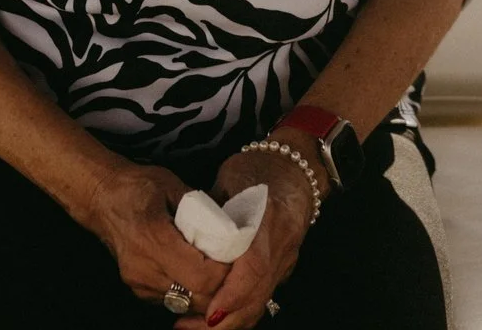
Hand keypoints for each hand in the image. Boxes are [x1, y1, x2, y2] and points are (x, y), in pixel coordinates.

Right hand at [72, 161, 227, 315]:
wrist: (102, 199)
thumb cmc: (139, 187)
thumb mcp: (175, 187)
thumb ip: (204, 211)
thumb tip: (233, 230)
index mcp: (153, 239)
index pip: (201, 276)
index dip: (225, 271)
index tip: (237, 255)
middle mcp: (144, 268)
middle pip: (197, 296)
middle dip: (221, 284)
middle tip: (233, 262)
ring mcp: (138, 282)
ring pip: (186, 302)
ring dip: (207, 290)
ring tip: (217, 265)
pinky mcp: (138, 289)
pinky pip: (174, 300)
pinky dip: (191, 290)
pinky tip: (196, 270)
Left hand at [187, 140, 324, 328]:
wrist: (296, 168)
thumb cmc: (259, 169)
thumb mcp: (229, 182)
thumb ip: (211, 213)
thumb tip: (184, 240)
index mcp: (268, 218)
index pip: (254, 266)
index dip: (232, 293)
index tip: (209, 311)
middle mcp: (281, 244)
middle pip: (258, 294)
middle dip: (225, 318)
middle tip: (187, 326)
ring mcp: (286, 258)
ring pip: (262, 302)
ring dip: (230, 321)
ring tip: (195, 326)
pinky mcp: (283, 267)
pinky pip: (263, 297)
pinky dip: (240, 312)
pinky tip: (215, 316)